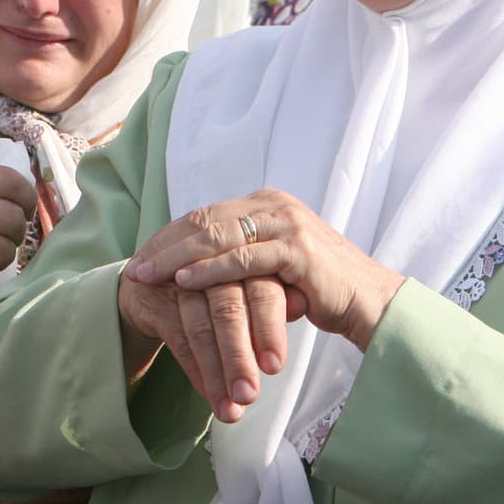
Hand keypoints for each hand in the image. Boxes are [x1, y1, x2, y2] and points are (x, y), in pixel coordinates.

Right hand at [118, 258, 301, 422]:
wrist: (150, 287)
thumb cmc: (210, 289)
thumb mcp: (244, 288)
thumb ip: (272, 296)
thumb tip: (303, 306)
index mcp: (240, 255)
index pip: (259, 287)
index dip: (268, 326)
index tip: (275, 367)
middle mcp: (208, 263)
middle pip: (227, 308)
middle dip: (239, 356)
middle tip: (249, 395)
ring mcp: (176, 279)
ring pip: (200, 328)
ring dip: (216, 372)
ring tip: (230, 410)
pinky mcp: (153, 299)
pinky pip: (177, 339)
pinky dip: (195, 371)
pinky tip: (208, 396)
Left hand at [128, 190, 404, 352]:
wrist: (368, 301)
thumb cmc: (317, 288)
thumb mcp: (272, 264)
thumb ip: (241, 254)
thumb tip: (192, 263)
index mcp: (266, 202)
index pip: (205, 214)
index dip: (168, 235)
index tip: (140, 256)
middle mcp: (274, 204)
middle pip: (205, 220)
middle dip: (164, 245)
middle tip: (134, 268)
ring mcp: (286, 223)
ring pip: (217, 237)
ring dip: (176, 258)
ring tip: (148, 277)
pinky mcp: (296, 250)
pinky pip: (241, 260)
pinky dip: (208, 271)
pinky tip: (183, 284)